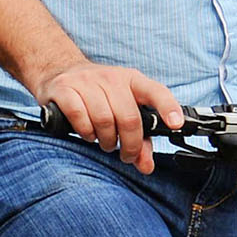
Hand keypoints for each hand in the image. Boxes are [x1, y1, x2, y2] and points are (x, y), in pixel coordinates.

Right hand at [36, 60, 182, 174]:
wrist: (60, 71)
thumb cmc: (98, 95)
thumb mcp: (122, 108)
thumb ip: (138, 138)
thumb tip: (146, 166)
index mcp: (132, 80)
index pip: (155, 91)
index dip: (168, 107)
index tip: (176, 124)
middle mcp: (111, 77)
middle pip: (129, 117)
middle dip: (129, 144)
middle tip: (126, 154)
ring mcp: (86, 81)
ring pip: (104, 119)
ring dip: (106, 140)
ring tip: (104, 142)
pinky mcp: (65, 89)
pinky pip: (79, 116)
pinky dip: (86, 132)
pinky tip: (88, 133)